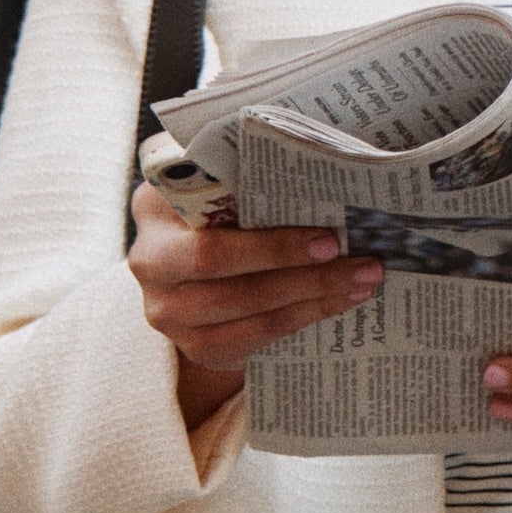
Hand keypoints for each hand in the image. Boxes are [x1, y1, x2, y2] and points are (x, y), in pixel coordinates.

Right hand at [129, 187, 382, 429]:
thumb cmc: (220, 208)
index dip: (270, 245)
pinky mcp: (195, 347)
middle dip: (303, 272)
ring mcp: (167, 313)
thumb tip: (321, 165)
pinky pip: (255, 338)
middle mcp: (150, 264)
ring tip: (362, 281)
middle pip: (229, 278)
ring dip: (314, 297)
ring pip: (250, 313)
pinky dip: (303, 318)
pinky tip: (339, 303)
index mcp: (154, 210)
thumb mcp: (222, 182)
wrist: (198, 266)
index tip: (327, 238)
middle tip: (358, 260)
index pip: (209, 233)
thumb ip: (248, 175)